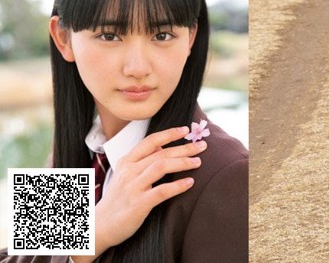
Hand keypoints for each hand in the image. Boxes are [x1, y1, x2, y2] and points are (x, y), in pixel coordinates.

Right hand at [72, 127, 206, 261]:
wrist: (98, 226)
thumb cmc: (116, 200)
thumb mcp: (123, 175)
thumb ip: (141, 162)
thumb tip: (162, 148)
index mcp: (126, 161)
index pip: (150, 141)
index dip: (169, 133)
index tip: (185, 130)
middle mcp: (129, 171)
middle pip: (161, 153)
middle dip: (184, 147)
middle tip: (202, 145)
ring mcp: (133, 187)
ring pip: (162, 166)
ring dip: (183, 162)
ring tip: (198, 161)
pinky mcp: (138, 204)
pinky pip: (162, 191)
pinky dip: (178, 186)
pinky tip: (189, 182)